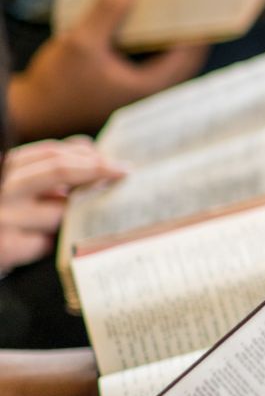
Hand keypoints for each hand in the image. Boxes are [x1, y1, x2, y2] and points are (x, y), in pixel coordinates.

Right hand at [0, 139, 124, 269]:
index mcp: (5, 169)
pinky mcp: (6, 247)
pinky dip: (53, 243)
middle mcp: (2, 188)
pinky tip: (44, 244)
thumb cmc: (4, 216)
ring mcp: (3, 217)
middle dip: (96, 170)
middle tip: (123, 173)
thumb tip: (87, 147)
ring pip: (60, 211)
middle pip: (58, 170)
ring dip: (75, 215)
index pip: (50, 153)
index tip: (116, 163)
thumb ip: (47, 166)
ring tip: (79, 219)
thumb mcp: (18, 185)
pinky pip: (48, 243)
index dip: (87, 155)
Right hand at [12, 0, 206, 138]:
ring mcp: (136, 92)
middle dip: (189, 30)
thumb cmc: (55, 84)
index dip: (201, 28)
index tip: (207, 4)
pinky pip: (148, 63)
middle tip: (194, 2)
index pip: (191, 55)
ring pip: (166, 61)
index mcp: (150, 87)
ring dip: (170, 37)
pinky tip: (143, 24)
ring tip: (173, 8)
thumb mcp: (82, 41)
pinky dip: (152, 44)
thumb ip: (110, 10)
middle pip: (183, 58)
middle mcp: (148, 93)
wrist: (29, 111)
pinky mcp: (122, 88)